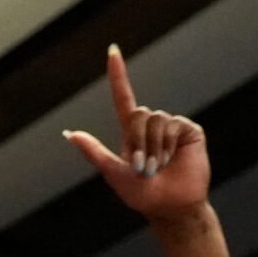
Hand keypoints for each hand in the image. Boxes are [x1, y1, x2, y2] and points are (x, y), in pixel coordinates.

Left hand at [63, 46, 208, 221]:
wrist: (171, 206)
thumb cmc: (141, 195)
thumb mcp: (113, 173)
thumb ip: (94, 151)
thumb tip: (68, 134)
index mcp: (131, 133)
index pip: (123, 97)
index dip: (118, 74)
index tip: (112, 50)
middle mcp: (151, 126)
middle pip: (137, 113)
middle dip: (136, 141)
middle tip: (142, 167)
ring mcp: (170, 127)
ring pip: (154, 119)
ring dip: (151, 147)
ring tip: (156, 167)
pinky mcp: (188, 130)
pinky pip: (171, 125)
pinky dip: (165, 145)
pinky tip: (170, 160)